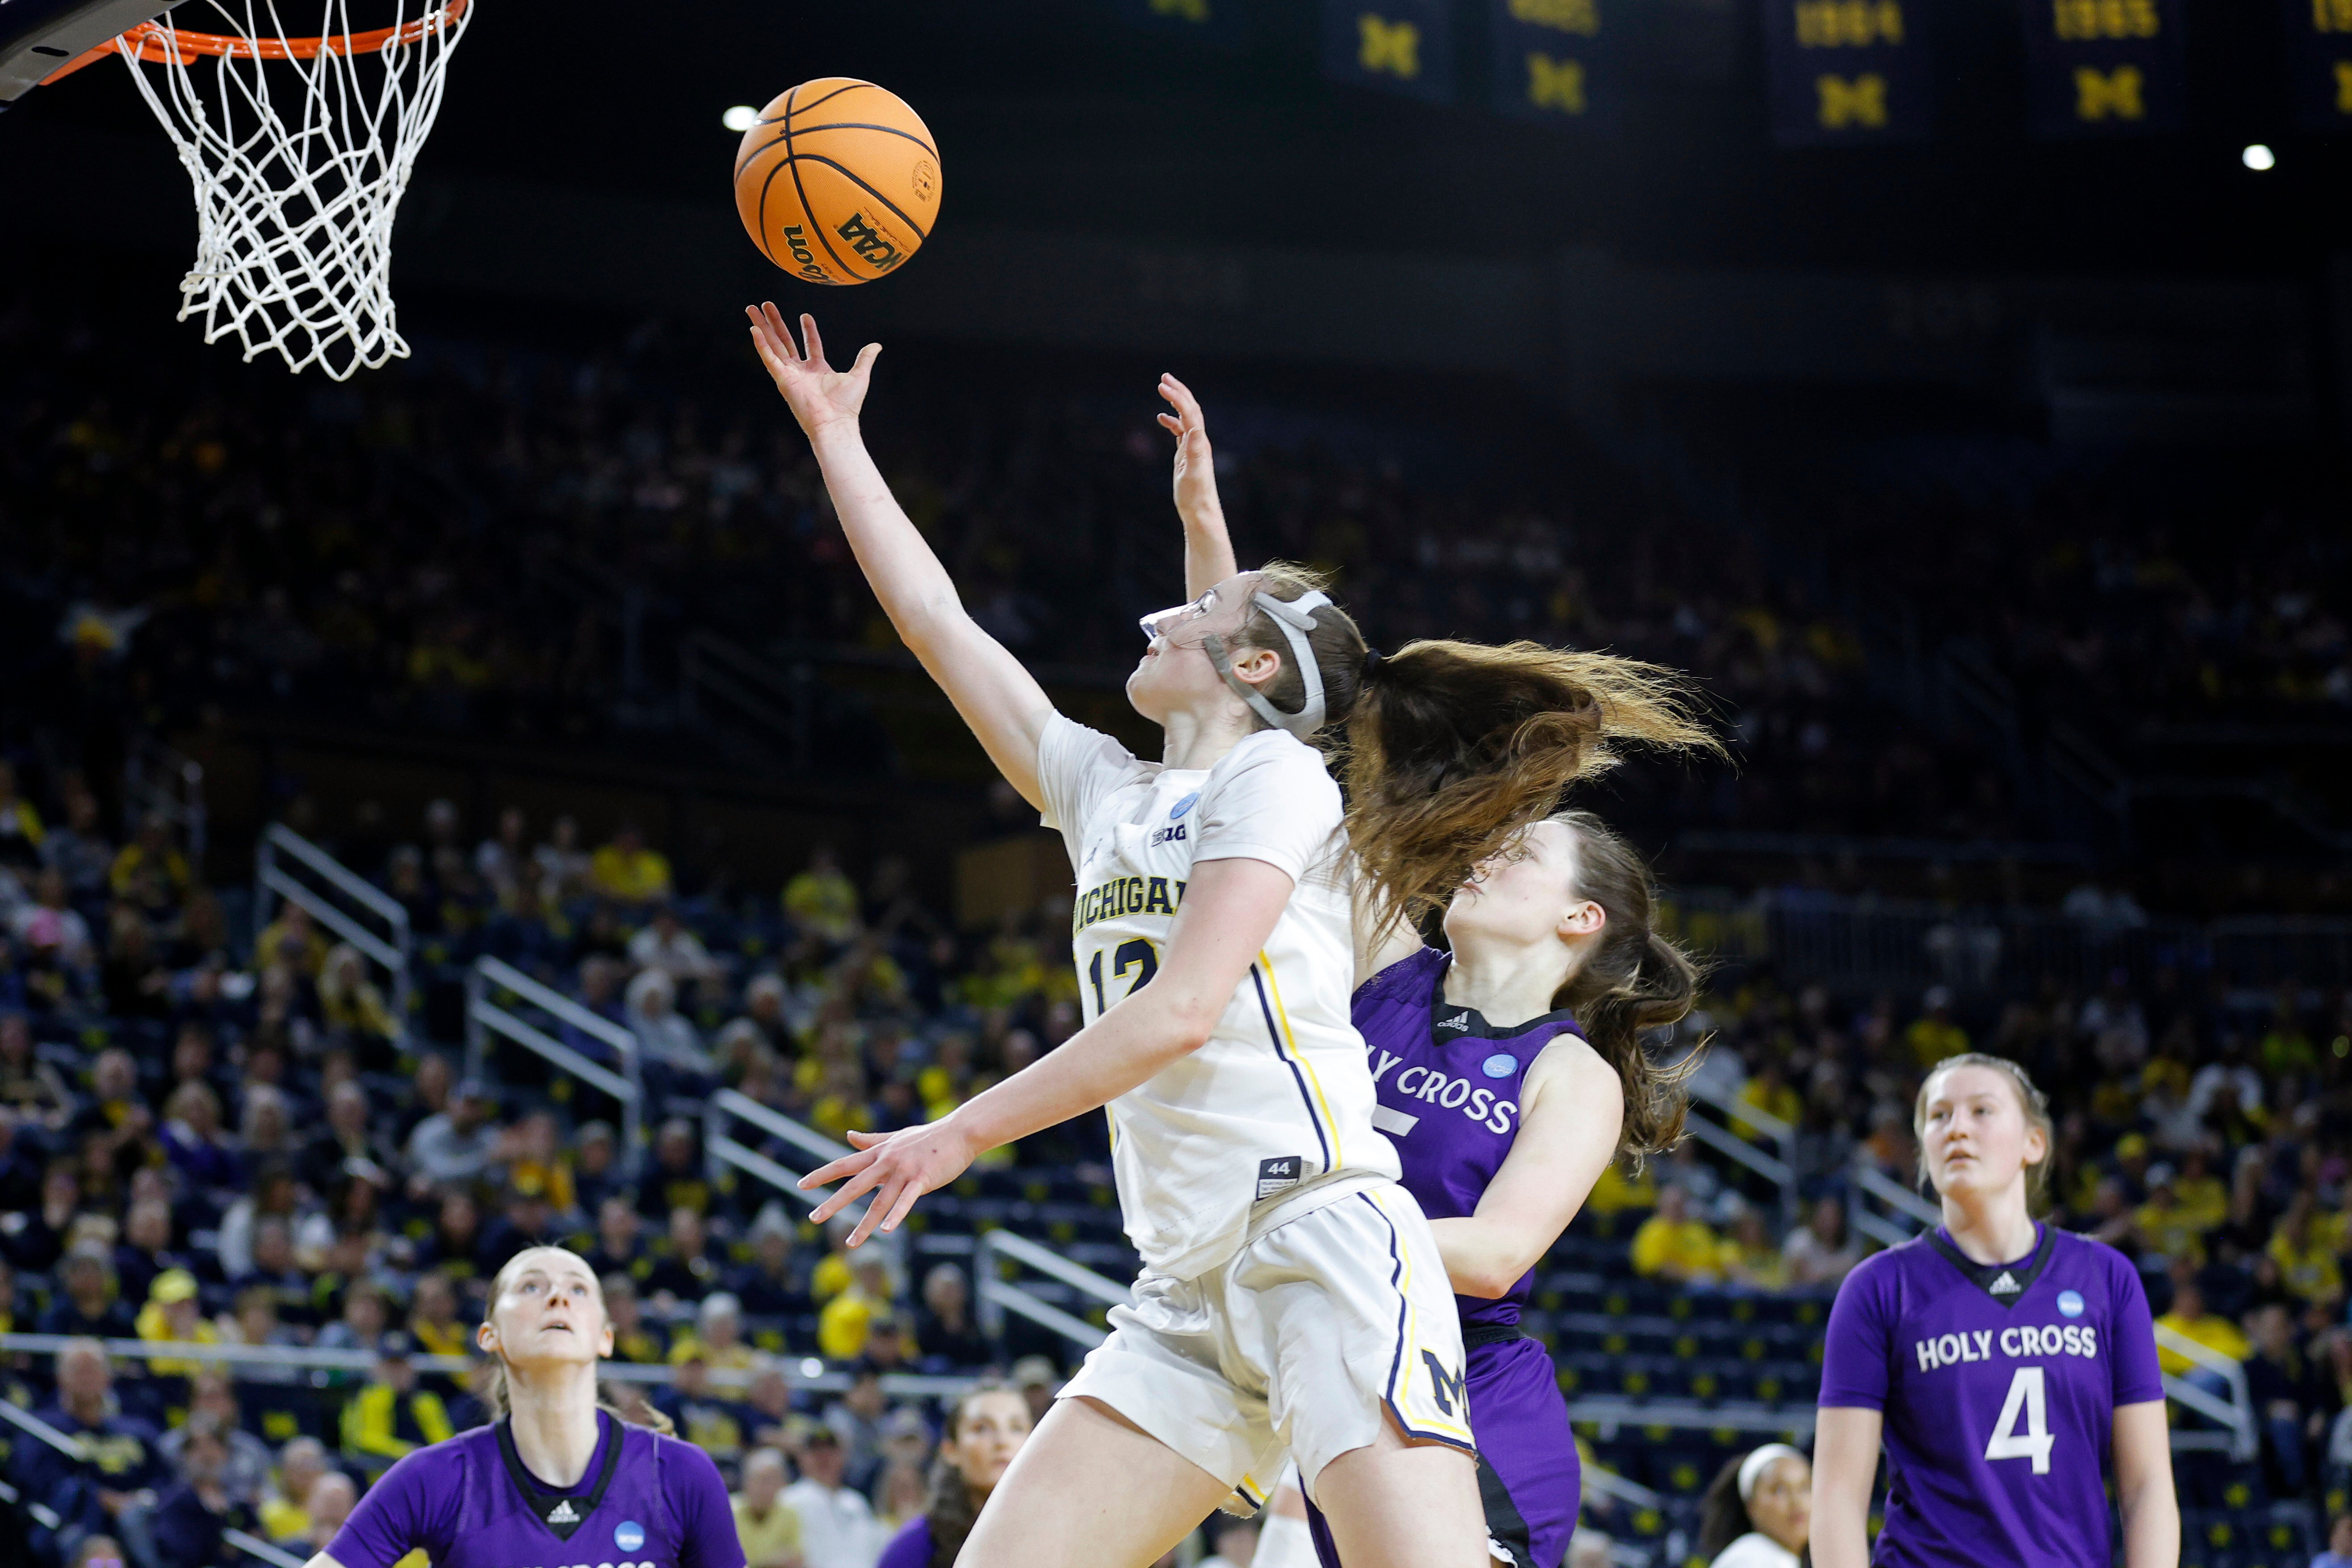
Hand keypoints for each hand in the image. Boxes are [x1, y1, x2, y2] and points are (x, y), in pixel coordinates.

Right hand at [746, 304, 880, 440]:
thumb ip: (865, 359)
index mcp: (818, 370)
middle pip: (785, 341)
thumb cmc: (846, 406)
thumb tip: (877, 345)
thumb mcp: (859, 376)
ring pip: (773, 344)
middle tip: (766, 305)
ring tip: (752, 309)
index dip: (808, 330)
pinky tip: (754, 329)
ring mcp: (790, 374)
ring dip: (763, 326)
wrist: (835, 422)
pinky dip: (761, 344)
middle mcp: (801, 371)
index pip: (810, 345)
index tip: (805, 315)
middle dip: (775, 323)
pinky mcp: (782, 379)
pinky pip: (769, 358)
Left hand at [798, 1118, 978, 1245]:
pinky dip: (897, 1215)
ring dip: (865, 1224)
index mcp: (879, 1153)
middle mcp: (887, 1162)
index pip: (844, 1165)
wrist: (960, 1131)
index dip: (822, 1175)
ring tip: (851, 1244)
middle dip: (833, 1203)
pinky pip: (907, 1201)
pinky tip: (887, 1231)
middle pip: (854, 1185)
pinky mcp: (923, 1179)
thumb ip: (871, 1140)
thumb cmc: (929, 1136)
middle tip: (813, 1218)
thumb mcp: (896, 1137)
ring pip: (880, 1201)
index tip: (800, 1185)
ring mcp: (904, 1171)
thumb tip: (849, 1135)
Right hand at [1156, 373, 1222, 532]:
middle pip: (1190, 408)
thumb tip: (1195, 429)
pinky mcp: (1187, 453)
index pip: (1189, 413)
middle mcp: (1198, 440)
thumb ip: (1194, 451)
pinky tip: (1161, 417)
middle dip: (1178, 391)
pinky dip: (1171, 420)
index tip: (1162, 385)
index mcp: (1199, 442)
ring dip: (1176, 401)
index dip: (1176, 397)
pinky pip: (1180, 430)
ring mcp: (1193, 446)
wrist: (1199, 509)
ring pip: (1186, 416)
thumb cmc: (1195, 495)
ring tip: (1163, 388)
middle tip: (1164, 377)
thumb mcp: (1192, 473)